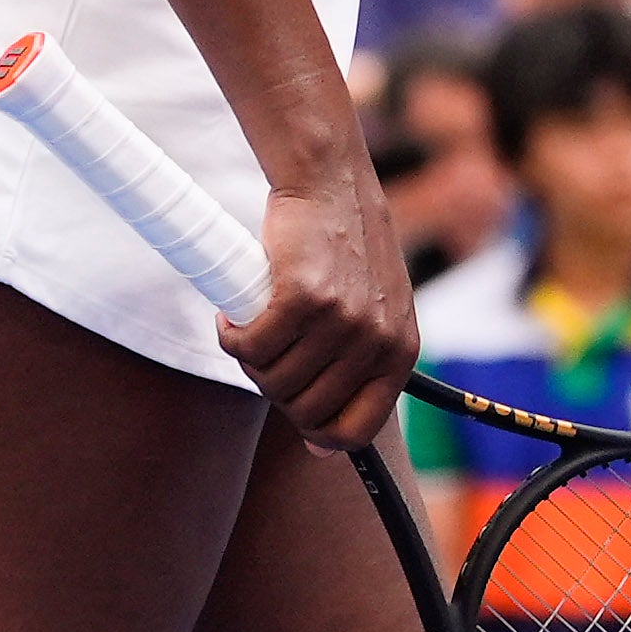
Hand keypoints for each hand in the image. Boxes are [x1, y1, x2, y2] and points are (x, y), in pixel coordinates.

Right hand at [218, 159, 417, 448]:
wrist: (330, 180)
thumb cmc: (345, 249)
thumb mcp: (376, 312)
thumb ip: (359, 372)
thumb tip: (323, 450)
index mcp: (400, 352)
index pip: (355, 432)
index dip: (315, 432)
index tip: (291, 408)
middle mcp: (375, 341)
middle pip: (303, 410)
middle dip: (273, 388)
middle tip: (265, 350)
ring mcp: (341, 320)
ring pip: (271, 380)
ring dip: (249, 358)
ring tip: (251, 324)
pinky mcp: (302, 296)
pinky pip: (249, 347)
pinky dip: (231, 335)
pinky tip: (232, 314)